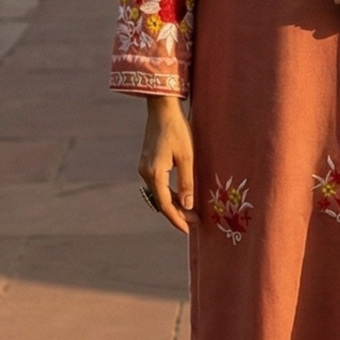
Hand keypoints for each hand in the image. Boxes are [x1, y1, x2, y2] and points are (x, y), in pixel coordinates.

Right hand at [140, 96, 194, 233]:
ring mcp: (144, 168)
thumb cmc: (177, 130)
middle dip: (177, 213)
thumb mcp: (187, 157)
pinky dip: (170, 193)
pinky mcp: (148, 163)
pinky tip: (182, 196)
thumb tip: (188, 206)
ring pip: (160, 193)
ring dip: (174, 203)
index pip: (165, 204)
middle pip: (161, 201)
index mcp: (154, 173)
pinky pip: (158, 184)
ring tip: (191, 212)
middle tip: (195, 222)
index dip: (177, 219)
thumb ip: (187, 182)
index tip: (188, 229)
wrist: (162, 109)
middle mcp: (145, 173)